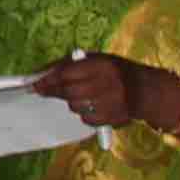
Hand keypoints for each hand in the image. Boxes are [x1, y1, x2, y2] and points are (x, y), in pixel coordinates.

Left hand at [28, 51, 159, 130]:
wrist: (145, 91)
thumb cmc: (115, 72)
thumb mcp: (97, 60)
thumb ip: (71, 64)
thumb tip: (41, 72)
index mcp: (102, 65)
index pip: (67, 73)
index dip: (48, 79)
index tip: (34, 83)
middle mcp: (106, 84)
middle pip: (68, 91)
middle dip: (52, 91)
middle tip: (41, 90)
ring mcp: (108, 103)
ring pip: (75, 105)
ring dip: (72, 101)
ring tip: (81, 93)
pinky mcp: (109, 119)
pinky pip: (85, 118)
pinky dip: (84, 113)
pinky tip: (93, 105)